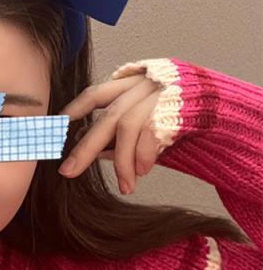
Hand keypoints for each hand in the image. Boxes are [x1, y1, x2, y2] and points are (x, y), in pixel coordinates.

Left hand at [56, 71, 165, 194]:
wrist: (216, 103)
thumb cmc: (175, 113)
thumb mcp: (143, 118)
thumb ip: (118, 131)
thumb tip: (90, 151)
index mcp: (128, 83)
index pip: (93, 95)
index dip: (72, 111)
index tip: (54, 130)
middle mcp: (139, 85)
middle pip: (106, 118)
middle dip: (84, 148)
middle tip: (67, 172)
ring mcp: (156, 94)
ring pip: (126, 128)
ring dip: (122, 163)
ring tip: (125, 186)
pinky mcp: (171, 108)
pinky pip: (148, 135)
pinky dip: (143, 157)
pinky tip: (144, 171)